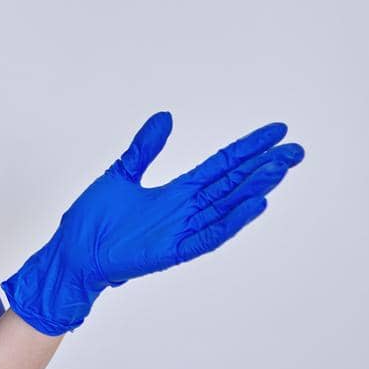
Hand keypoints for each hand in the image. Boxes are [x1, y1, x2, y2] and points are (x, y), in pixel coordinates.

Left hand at [1, 111, 304, 335]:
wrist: (72, 252)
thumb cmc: (93, 221)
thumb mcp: (121, 173)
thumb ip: (145, 148)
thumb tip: (165, 117)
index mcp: (176, 192)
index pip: (221, 165)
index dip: (248, 149)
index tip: (276, 133)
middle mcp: (185, 210)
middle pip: (233, 184)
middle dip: (264, 167)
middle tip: (296, 149)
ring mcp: (181, 230)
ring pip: (227, 206)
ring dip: (254, 188)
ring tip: (280, 168)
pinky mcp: (172, 250)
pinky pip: (209, 235)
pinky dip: (232, 221)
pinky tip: (254, 204)